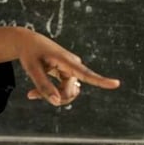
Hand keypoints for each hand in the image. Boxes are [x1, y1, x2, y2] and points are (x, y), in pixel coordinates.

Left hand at [0, 27, 119, 106]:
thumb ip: (43, 85)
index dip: (100, 80)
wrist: (27, 42)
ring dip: (52, 96)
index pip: (85, 73)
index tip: (116, 83)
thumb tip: (56, 102)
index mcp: (66, 60)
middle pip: (70, 91)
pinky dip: (51, 93)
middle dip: (53, 96)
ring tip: (33, 93)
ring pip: (67, 93)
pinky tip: (35, 93)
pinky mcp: (67, 74)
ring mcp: (71, 70)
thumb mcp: (32, 69)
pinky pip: (63, 90)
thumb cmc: (29, 53)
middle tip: (31, 95)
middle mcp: (73, 65)